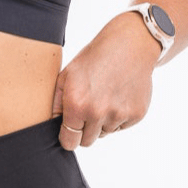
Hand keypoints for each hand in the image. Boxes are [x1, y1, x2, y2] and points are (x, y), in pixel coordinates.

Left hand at [52, 12, 159, 149]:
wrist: (129, 46)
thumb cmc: (95, 58)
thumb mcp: (67, 75)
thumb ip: (56, 103)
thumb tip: (52, 125)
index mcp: (76, 104)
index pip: (69, 141)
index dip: (68, 137)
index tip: (69, 132)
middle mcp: (97, 113)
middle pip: (87, 141)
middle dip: (84, 130)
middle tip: (88, 108)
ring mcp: (118, 115)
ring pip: (104, 133)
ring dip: (102, 122)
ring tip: (104, 96)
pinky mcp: (136, 115)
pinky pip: (121, 126)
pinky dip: (118, 116)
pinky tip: (117, 95)